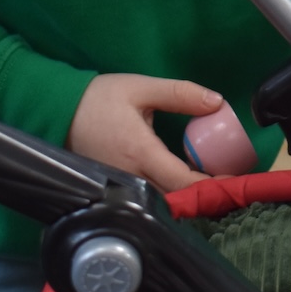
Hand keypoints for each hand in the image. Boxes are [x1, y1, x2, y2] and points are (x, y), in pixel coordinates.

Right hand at [67, 72, 221, 191]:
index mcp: (140, 152)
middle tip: (227, 185)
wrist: (58, 111)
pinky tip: (180, 185)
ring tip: (209, 186)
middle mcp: (130, 176)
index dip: (210, 185)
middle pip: (174, 199)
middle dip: (203, 196)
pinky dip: (167, 196)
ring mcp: (120, 186)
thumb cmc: (99, 98)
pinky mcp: (113, 189)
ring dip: (185, 198)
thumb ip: (180, 94)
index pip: (182, 180)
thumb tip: (217, 102)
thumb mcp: (141, 88)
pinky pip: (146, 199)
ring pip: (160, 203)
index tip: (232, 180)